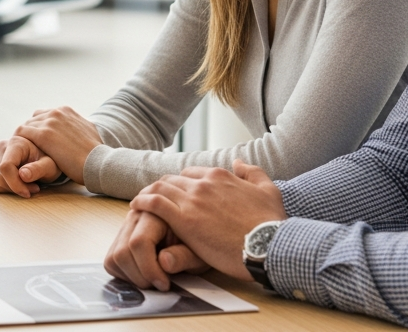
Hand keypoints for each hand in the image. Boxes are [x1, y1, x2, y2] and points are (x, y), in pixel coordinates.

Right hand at [0, 136, 59, 197]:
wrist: (45, 157)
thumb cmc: (50, 160)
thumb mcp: (50, 166)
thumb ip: (38, 169)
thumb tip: (23, 175)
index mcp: (16, 143)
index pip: (5, 167)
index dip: (15, 184)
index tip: (28, 193)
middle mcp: (1, 147)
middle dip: (17, 188)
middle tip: (34, 188)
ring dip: (11, 189)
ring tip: (28, 184)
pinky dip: (5, 189)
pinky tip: (18, 184)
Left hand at [11, 106, 102, 184]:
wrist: (98, 161)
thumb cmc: (95, 153)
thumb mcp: (89, 131)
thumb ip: (78, 127)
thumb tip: (80, 132)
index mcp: (66, 111)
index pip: (44, 115)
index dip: (39, 129)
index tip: (38, 142)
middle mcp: (56, 112)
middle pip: (33, 120)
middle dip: (30, 133)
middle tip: (28, 149)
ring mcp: (49, 122)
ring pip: (26, 126)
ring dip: (23, 139)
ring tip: (21, 153)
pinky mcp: (43, 135)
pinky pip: (22, 134)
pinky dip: (18, 142)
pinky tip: (19, 154)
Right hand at [104, 209, 208, 290]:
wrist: (199, 229)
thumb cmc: (200, 241)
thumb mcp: (200, 252)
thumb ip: (184, 256)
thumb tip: (164, 261)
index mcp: (157, 213)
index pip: (139, 242)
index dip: (149, 268)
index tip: (164, 283)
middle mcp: (137, 215)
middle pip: (122, 252)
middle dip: (140, 276)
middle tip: (160, 283)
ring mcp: (127, 226)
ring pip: (114, 257)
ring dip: (132, 276)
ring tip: (154, 278)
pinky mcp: (120, 237)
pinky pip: (111, 260)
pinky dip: (125, 273)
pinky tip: (145, 273)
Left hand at [128, 160, 286, 281]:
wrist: (268, 245)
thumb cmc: (271, 224)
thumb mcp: (268, 191)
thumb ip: (252, 173)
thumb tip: (239, 162)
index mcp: (221, 176)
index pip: (192, 173)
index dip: (182, 183)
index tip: (177, 193)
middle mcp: (204, 183)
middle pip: (173, 180)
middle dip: (163, 188)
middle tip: (153, 198)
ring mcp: (193, 200)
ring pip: (161, 188)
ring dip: (148, 193)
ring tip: (140, 201)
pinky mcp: (184, 219)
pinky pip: (155, 204)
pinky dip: (143, 202)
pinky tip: (136, 207)